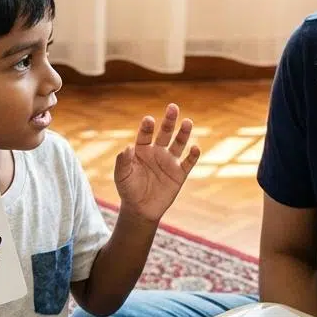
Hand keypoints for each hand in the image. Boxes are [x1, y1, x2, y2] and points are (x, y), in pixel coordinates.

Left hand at [115, 104, 200, 222]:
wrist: (140, 209)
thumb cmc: (128, 189)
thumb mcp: (122, 176)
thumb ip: (123, 161)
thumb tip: (127, 147)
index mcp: (141, 149)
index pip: (145, 134)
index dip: (147, 127)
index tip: (148, 120)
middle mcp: (157, 151)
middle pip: (165, 133)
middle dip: (169, 121)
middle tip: (172, 107)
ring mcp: (169, 161)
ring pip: (178, 143)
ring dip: (183, 133)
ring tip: (187, 122)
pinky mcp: (179, 174)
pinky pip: (188, 162)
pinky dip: (193, 155)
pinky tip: (195, 148)